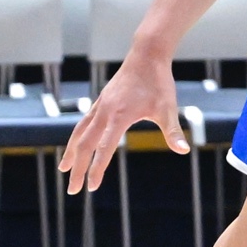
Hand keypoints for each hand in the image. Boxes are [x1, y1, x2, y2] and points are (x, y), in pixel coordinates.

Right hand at [58, 53, 188, 193]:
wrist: (147, 54)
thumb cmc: (159, 82)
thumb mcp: (168, 108)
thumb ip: (172, 131)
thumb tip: (183, 150)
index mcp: (119, 117)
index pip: (103, 149)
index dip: (96, 170)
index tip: (90, 188)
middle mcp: (105, 112)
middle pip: (85, 145)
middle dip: (77, 169)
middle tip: (72, 191)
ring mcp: (100, 106)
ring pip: (79, 133)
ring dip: (71, 153)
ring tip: (63, 169)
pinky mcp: (101, 101)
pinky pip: (83, 123)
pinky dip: (77, 136)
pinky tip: (76, 144)